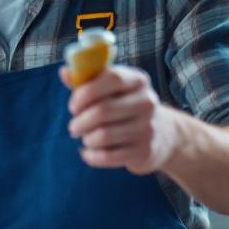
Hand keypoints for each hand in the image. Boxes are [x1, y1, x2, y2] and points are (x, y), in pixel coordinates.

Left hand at [62, 65, 179, 174]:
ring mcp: (148, 128)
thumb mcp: (112, 88)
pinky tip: (88, 153)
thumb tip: (64, 72)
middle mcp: (147, 102)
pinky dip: (91, 156)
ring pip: (103, 136)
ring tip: (86, 138)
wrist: (164, 134)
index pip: (111, 78)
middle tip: (74, 127)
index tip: (73, 106)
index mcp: (138, 80)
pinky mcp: (144, 151)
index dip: (85, 92)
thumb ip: (87, 79)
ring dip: (86, 139)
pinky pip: (108, 156)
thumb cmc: (126, 106)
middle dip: (80, 121)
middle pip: (103, 110)